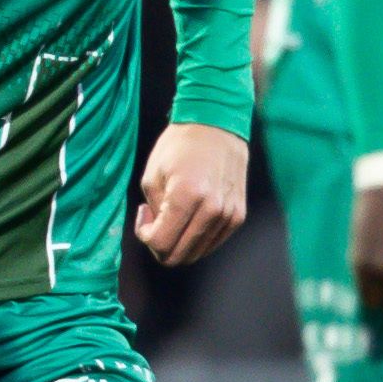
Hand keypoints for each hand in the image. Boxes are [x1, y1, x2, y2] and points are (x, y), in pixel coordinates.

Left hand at [133, 123, 246, 265]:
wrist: (217, 125)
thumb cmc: (179, 146)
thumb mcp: (152, 176)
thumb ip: (154, 213)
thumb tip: (159, 236)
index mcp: (187, 196)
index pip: (161, 243)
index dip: (145, 236)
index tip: (144, 215)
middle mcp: (212, 209)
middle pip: (179, 256)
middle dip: (160, 245)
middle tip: (155, 220)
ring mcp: (228, 214)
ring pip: (196, 253)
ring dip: (179, 241)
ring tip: (174, 213)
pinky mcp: (238, 215)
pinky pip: (211, 243)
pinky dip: (196, 237)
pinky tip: (190, 214)